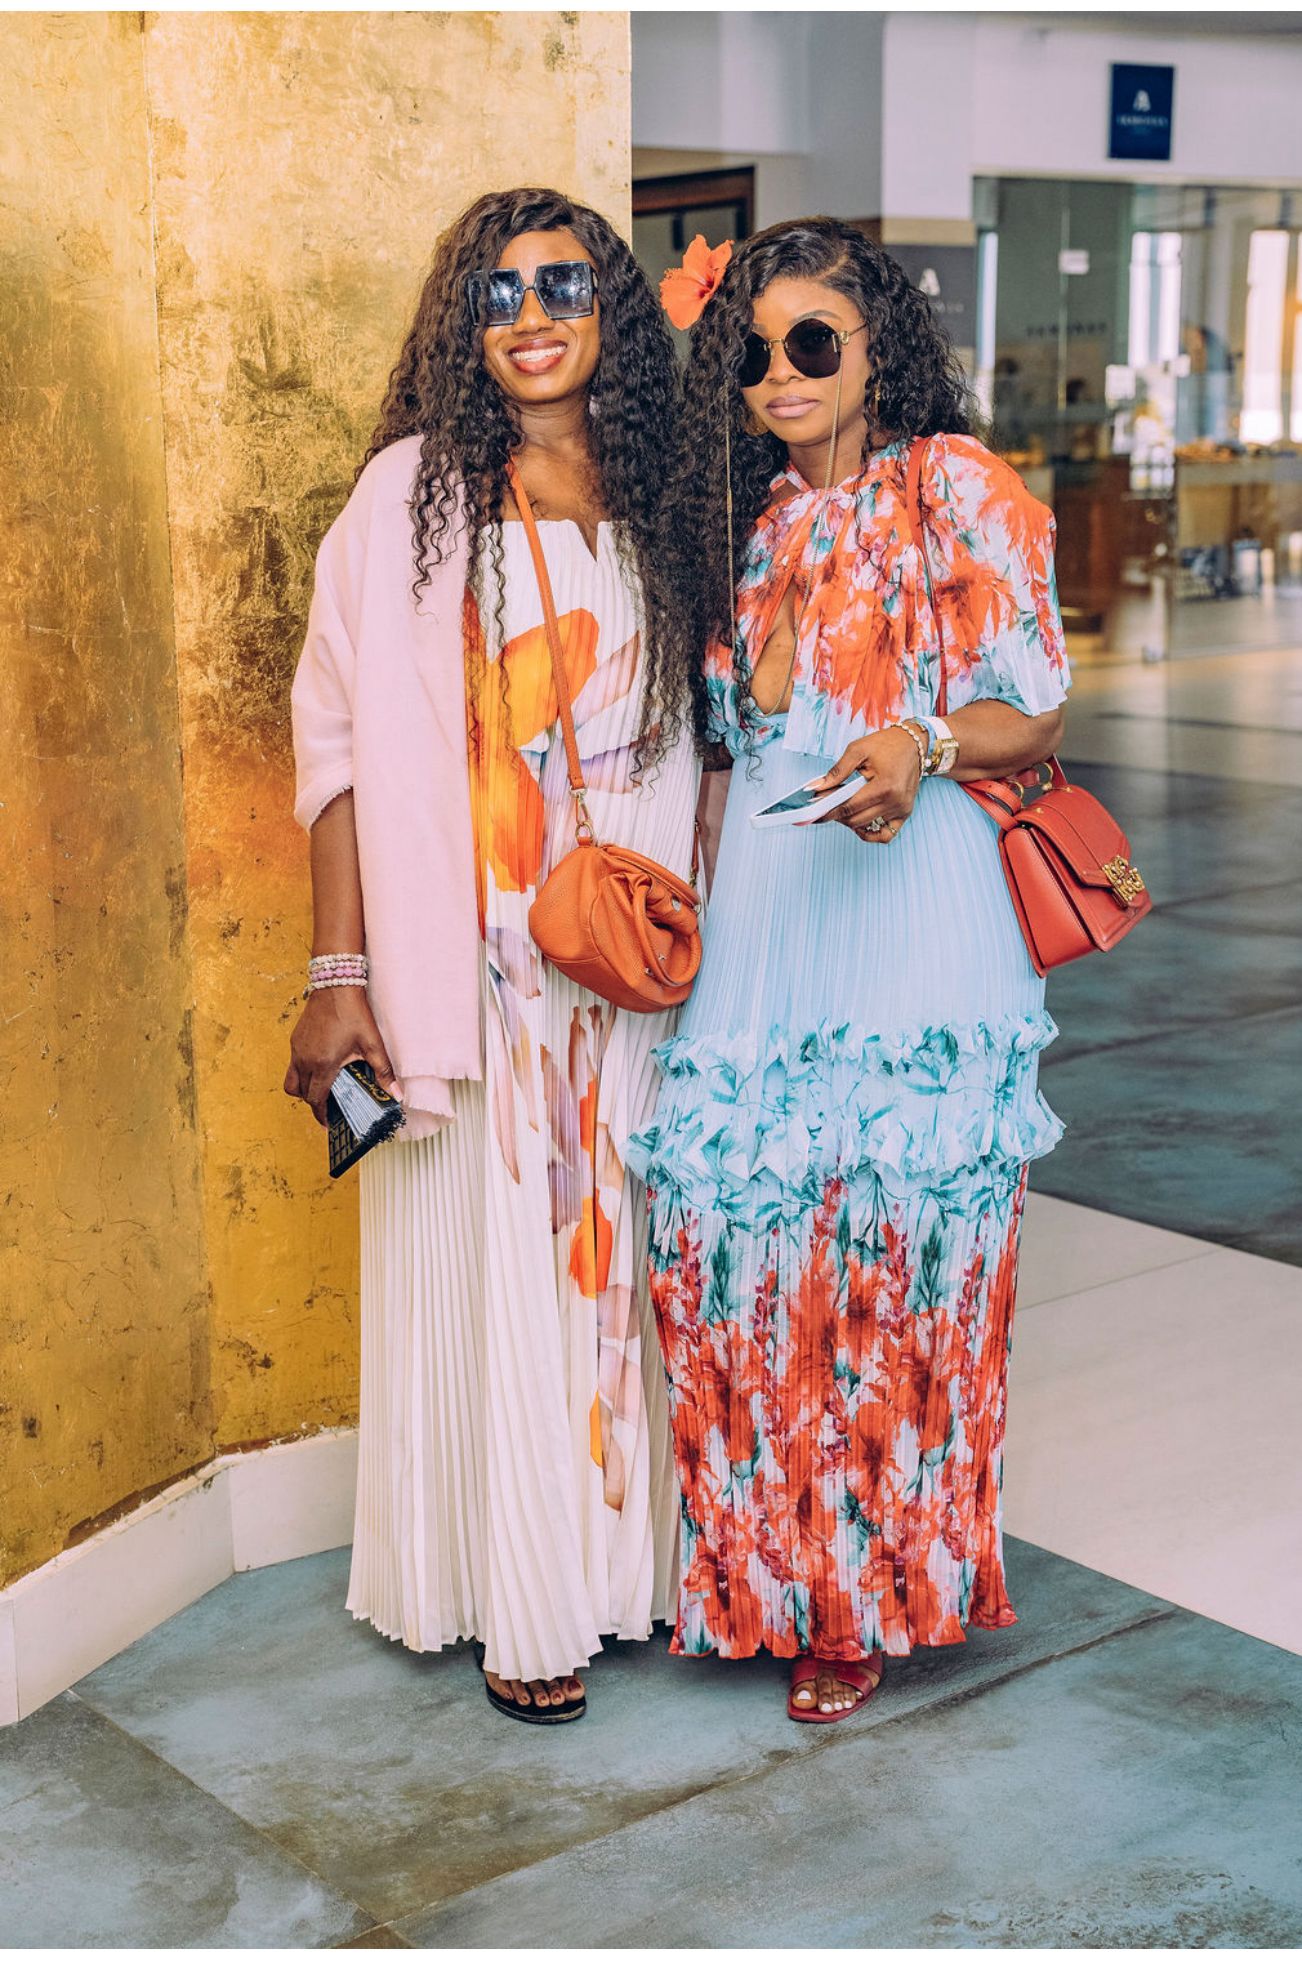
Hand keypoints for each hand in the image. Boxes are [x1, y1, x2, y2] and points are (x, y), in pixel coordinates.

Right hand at [284, 985, 402, 1125]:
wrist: (336, 985)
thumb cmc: (353, 1013)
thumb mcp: (372, 1044)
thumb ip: (383, 1072)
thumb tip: (397, 1095)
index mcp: (323, 1064)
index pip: (315, 1099)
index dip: (321, 1114)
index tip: (329, 1122)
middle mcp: (305, 1059)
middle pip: (301, 1094)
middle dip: (313, 1104)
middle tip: (328, 1108)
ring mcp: (297, 1049)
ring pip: (291, 1080)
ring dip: (303, 1089)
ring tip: (321, 1089)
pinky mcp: (295, 1039)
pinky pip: (293, 1064)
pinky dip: (303, 1072)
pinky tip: (321, 1066)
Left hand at [809, 726, 920, 843]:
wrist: (913, 743)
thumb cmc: (886, 744)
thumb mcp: (858, 750)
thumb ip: (837, 771)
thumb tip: (817, 788)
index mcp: (884, 786)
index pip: (849, 807)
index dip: (828, 811)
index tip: (813, 813)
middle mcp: (895, 801)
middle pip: (855, 820)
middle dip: (836, 815)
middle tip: (824, 806)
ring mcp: (901, 809)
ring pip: (866, 827)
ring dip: (849, 821)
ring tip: (841, 808)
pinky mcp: (905, 813)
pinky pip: (886, 835)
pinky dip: (870, 834)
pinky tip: (859, 825)